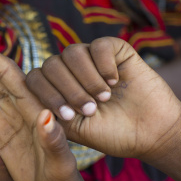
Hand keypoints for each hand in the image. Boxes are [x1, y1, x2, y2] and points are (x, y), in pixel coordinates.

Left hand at [26, 37, 180, 163]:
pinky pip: (98, 45)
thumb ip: (49, 118)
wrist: (151, 132)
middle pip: (50, 65)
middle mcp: (68, 72)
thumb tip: (30, 105)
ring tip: (103, 98)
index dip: (46, 94)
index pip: (33, 80)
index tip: (67, 116)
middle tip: (90, 110)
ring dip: (86, 79)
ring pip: (72, 52)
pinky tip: (115, 82)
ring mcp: (90, 60)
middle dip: (68, 90)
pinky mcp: (113, 50)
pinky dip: (104, 65)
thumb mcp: (74, 131)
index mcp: (54, 91)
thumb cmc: (110, 135)